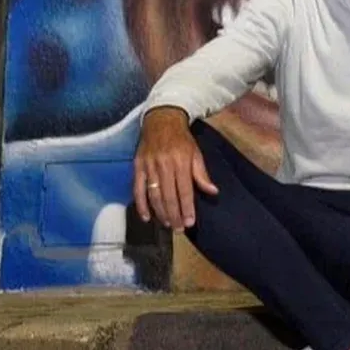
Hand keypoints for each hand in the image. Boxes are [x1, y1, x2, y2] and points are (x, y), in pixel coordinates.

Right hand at [133, 107, 217, 231]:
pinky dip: (141, 205)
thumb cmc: (182, 140)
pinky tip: (147, 217)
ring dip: (161, 212)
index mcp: (181, 162)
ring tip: (168, 224)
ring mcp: (149, 166)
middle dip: (175, 214)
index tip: (190, 222)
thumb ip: (202, 174)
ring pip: (154, 195)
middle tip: (179, 229)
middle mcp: (164, 165)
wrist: (161, 121)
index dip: (187, 208)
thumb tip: (212, 192)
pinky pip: (137, 189)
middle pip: (169, 196)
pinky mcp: (137, 167)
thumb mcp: (196, 153)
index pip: (185, 190)